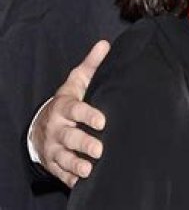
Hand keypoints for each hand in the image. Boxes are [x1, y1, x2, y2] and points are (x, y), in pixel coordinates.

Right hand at [30, 40, 110, 186]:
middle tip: (99, 149)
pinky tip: (81, 182)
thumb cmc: (69, 101)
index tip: (102, 120)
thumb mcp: (77, 81)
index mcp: (64, 107)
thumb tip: (105, 43)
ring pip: (64, 158)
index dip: (87, 115)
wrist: (45, 123)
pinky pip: (61, 172)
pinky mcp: (55, 163)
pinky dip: (70, 178)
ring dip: (76, 164)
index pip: (75, 111)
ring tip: (89, 169)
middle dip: (84, 144)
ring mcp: (55, 147)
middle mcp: (58, 129)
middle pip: (69, 138)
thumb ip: (92, 65)